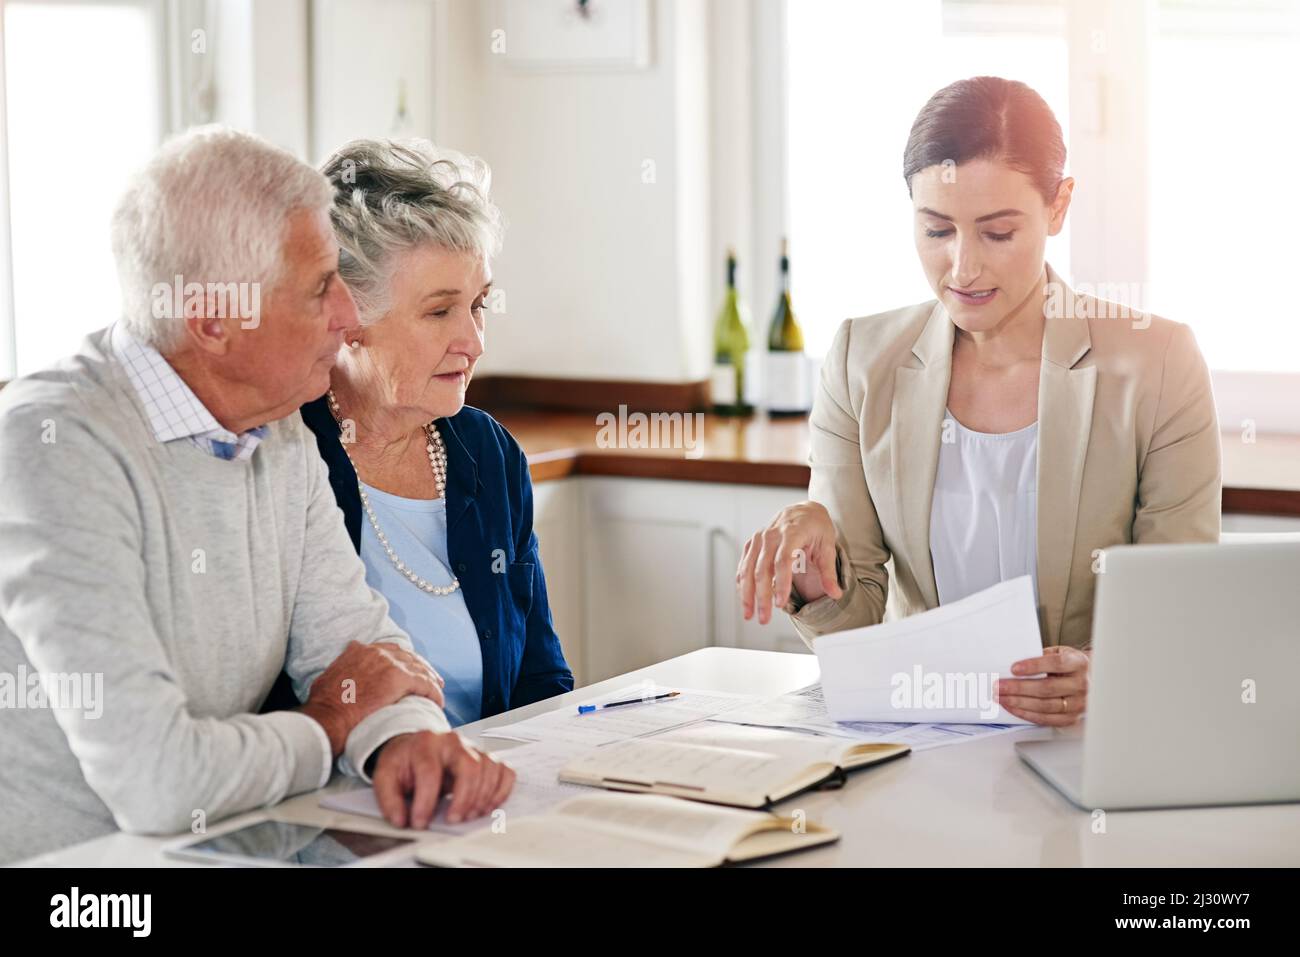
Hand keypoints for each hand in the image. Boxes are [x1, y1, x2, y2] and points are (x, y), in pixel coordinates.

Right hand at [300, 640, 445, 753]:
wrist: (328, 716)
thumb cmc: (324, 706)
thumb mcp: (328, 677)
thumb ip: (342, 668)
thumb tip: (344, 671)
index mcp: (360, 650)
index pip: (390, 650)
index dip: (403, 660)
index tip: (410, 668)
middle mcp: (376, 652)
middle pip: (408, 656)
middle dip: (421, 667)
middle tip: (431, 678)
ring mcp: (389, 663)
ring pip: (419, 668)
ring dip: (431, 680)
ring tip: (437, 690)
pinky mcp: (400, 678)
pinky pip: (425, 684)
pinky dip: (433, 693)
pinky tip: (438, 701)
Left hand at [371, 731, 515, 828]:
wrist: (415, 747)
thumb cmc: (404, 762)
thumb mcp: (385, 776)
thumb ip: (389, 799)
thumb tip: (401, 819)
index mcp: (425, 743)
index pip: (430, 772)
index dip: (426, 802)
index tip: (419, 822)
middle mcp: (453, 741)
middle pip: (470, 766)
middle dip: (463, 799)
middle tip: (453, 819)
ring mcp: (473, 747)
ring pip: (490, 769)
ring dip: (482, 798)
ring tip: (468, 815)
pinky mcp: (486, 757)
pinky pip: (505, 771)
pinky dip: (501, 790)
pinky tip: (488, 805)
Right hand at [737, 501, 842, 624]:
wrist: (804, 510)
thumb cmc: (817, 527)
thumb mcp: (828, 546)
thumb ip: (829, 572)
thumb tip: (836, 594)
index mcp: (791, 533)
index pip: (782, 561)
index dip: (780, 583)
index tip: (780, 603)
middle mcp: (771, 535)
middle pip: (762, 569)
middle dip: (761, 596)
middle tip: (764, 619)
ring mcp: (759, 538)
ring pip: (747, 569)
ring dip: (747, 594)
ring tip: (749, 615)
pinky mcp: (752, 543)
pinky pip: (743, 565)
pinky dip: (742, 583)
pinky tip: (745, 599)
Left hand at [994, 646, 1089, 725]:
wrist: (1089, 679)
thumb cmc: (1068, 664)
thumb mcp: (1058, 652)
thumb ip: (1041, 656)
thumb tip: (1012, 664)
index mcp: (1079, 664)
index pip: (1056, 664)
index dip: (1034, 666)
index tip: (1014, 668)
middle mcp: (1081, 685)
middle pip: (1047, 688)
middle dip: (1019, 688)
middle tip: (999, 686)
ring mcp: (1078, 704)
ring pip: (1045, 706)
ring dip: (1019, 702)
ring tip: (1001, 697)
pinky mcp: (1071, 718)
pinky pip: (1046, 719)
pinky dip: (1026, 714)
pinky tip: (1013, 707)